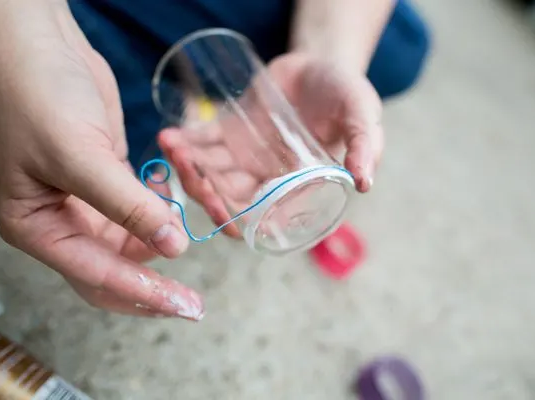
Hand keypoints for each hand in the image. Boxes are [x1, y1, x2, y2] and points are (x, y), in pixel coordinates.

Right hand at [0, 1, 202, 319]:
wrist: (40, 42)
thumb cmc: (40, 96)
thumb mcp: (81, 155)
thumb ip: (128, 206)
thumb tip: (172, 249)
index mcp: (36, 227)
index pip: (96, 276)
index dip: (143, 293)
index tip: (184, 306)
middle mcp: (59, 222)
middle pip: (112, 270)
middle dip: (153, 284)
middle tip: (194, 302)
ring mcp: (82, 202)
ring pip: (130, 241)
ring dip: (159, 236)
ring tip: (181, 216)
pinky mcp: (105, 180)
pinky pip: (138, 210)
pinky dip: (158, 208)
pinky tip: (170, 191)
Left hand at [158, 52, 383, 236]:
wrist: (320, 62)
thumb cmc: (345, 93)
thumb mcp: (362, 115)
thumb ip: (365, 145)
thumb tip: (364, 183)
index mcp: (295, 186)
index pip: (265, 215)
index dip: (243, 220)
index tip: (225, 219)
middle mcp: (266, 178)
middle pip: (228, 197)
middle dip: (205, 192)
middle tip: (189, 174)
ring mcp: (243, 156)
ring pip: (209, 172)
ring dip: (188, 166)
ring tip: (172, 147)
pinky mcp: (228, 132)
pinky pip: (202, 143)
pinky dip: (184, 143)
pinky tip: (170, 137)